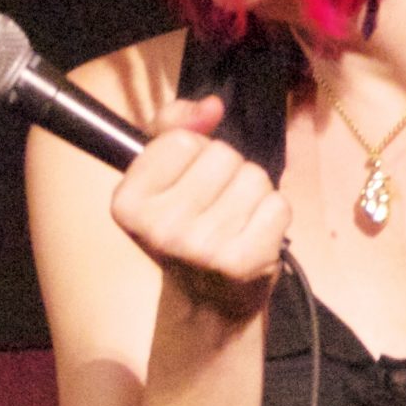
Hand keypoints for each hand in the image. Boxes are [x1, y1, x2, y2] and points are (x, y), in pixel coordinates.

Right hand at [110, 95, 288, 318]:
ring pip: (253, 177)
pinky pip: (277, 205)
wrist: (209, 299)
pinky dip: (273, 215)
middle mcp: (159, 228)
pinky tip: (254, 234)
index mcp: (128, 203)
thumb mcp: (161, 173)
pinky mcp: (242, 262)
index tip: (185, 180)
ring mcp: (201, 247)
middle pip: (220, 154)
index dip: (192, 151)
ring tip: (235, 219)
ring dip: (252, 192)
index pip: (180, 139)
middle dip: (227, 170)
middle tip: (215, 203)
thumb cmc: (186, 225)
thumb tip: (211, 106)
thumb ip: (173, 126)